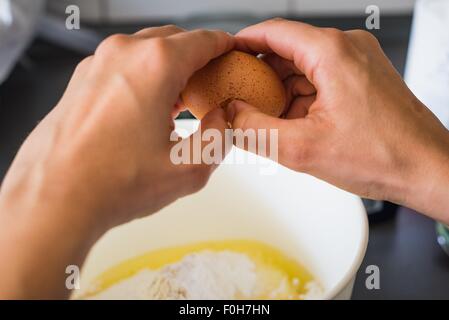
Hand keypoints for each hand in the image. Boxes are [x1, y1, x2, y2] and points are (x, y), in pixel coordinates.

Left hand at [0, 25, 233, 297]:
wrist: (54, 198)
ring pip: (146, 51)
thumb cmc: (111, 183)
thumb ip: (219, 136)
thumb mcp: (190, 168)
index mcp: (155, 65)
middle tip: (210, 83)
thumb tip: (220, 119)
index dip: (224, 46)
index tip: (230, 53)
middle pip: (174, 40)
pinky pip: (123, 66)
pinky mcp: (81, 79)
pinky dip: (142, 77)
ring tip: (180, 100)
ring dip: (168, 68)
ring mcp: (97, 64)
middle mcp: (124, 54)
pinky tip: (148, 107)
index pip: (203, 40)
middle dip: (197, 57)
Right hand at [229, 19, 448, 221]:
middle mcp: (348, 49)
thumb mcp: (303, 149)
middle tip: (239, 97)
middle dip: (260, 75)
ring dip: (281, 91)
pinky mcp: (363, 80)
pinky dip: (301, 98)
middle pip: (288, 50)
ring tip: (265, 118)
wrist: (428, 170)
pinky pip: (321, 80)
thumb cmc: (385, 156)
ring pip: (304, 67)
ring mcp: (358, 63)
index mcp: (332, 53)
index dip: (243, 43)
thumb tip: (230, 116)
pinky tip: (292, 123)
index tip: (225, 56)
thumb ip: (255, 131)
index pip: (274, 32)